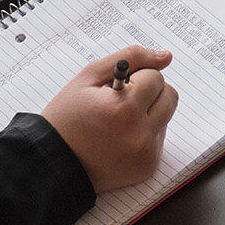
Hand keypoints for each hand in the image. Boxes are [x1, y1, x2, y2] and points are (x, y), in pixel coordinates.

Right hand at [41, 46, 178, 192]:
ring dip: (148, 112)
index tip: (115, 88)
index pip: (155, 77)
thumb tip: (166, 57)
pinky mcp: (148, 167)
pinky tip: (120, 137)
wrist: (55, 162)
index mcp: (124, 109)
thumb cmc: (67, 117)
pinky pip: (158, 138)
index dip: (135, 78)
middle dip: (149, 92)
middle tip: (121, 100)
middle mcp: (140, 134)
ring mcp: (146, 154)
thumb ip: (131, 58)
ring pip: (166, 116)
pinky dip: (144, 132)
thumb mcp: (90, 76)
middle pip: (169, 96)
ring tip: (118, 121)